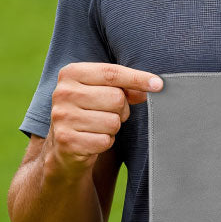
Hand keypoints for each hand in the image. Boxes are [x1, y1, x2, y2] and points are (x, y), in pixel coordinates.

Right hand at [48, 62, 162, 170]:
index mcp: (71, 73)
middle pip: (116, 98)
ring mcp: (62, 117)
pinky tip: (93, 140)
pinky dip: (106, 143)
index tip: (158, 84)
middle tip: (111, 114)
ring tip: (99, 127)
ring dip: (113, 128)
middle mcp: (62, 93)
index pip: (112, 72)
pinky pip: (105, 141)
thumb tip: (153, 85)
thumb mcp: (102, 92)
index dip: (138, 78)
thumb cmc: (90, 112)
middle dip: (122, 110)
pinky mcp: (66, 141)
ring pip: (113, 122)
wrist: (63, 149)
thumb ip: (125, 86)